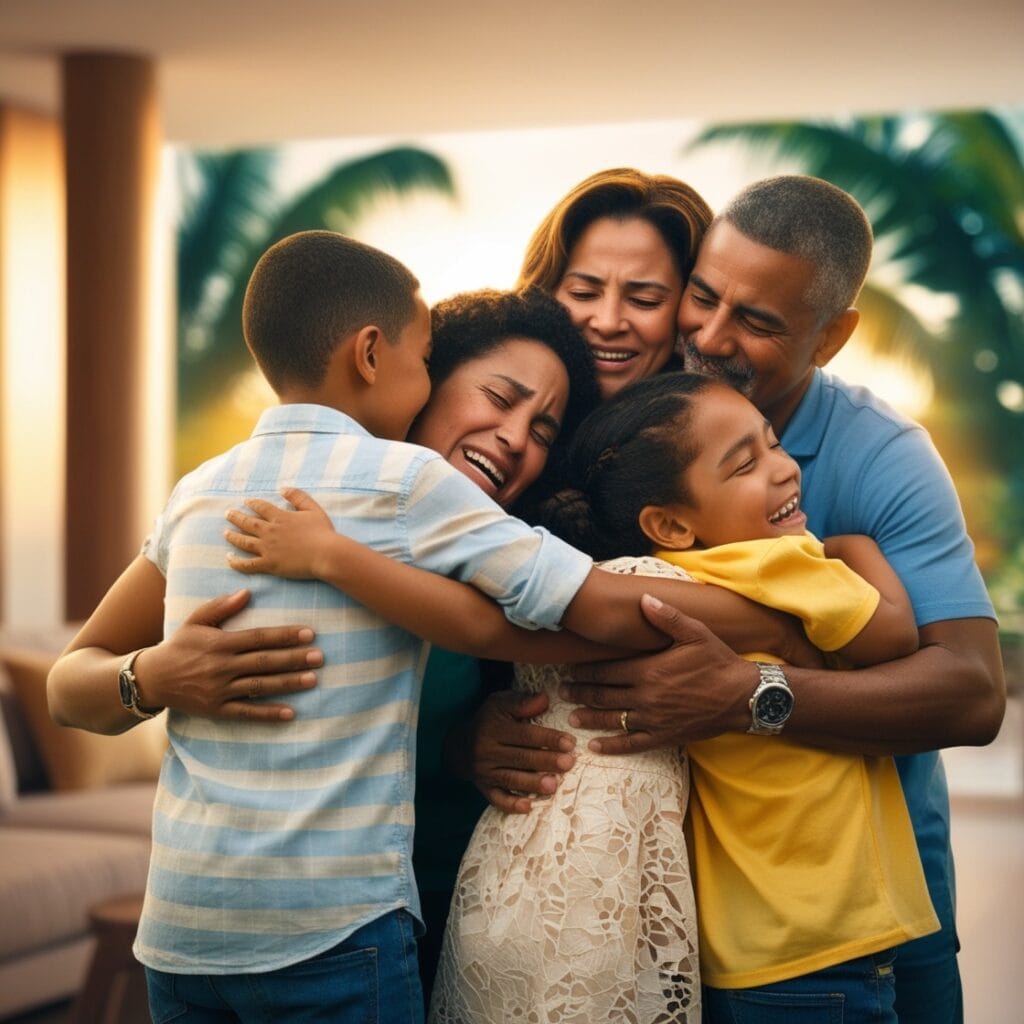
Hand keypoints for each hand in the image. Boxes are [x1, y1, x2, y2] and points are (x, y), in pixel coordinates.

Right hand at [134, 589, 322, 721]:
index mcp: (220, 643)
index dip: (285, 636)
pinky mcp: (218, 709)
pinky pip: (246, 712)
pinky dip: (268, 713)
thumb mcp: (196, 620)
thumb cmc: (179, 645)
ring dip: (288, 683)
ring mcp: (220, 690)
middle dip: (294, 659)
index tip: (309, 633)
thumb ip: (221, 606)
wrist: (152, 679)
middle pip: (264, 662)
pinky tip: (290, 713)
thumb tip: (247, 592)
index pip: (259, 638)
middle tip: (319, 657)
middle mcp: (222, 667)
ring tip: (313, 679)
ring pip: (260, 686)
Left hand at [224, 487, 334, 578]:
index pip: (261, 507)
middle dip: (236, 517)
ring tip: (225, 533)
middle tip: (227, 513)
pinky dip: (236, 562)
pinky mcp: (269, 565)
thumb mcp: (313, 509)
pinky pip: (247, 564)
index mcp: (280, 517)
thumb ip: (298, 497)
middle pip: (247, 522)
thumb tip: (283, 488)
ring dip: (233, 536)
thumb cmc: (323, 532)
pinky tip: (229, 558)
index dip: (252, 503)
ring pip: (243, 541)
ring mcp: (267, 549)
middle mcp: (270, 531)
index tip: (246, 502)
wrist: (326, 554)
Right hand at [450, 690, 576, 813]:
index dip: (548, 738)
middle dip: (546, 761)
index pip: (524, 734)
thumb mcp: (501, 704)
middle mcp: (487, 751)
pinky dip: (512, 804)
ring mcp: (485, 772)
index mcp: (494, 728)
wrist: (460, 745)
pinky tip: (528, 807)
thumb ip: (522, 702)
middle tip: (568, 763)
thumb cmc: (489, 721)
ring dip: (533, 783)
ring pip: (511, 779)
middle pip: (521, 757)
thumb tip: (545, 699)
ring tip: (554, 785)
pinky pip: (497, 799)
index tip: (570, 742)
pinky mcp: (484, 788)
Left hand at [561, 594, 757, 754]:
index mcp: (649, 670)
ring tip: (572, 716)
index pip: (607, 670)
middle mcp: (646, 696)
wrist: (742, 696)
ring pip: (612, 720)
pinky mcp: (665, 736)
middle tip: (561, 692)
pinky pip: (632, 743)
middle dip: (580, 693)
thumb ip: (666, 617)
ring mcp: (654, 719)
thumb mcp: (694, 633)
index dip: (585, 671)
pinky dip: (612, 746)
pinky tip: (596, 747)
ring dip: (589, 717)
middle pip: (604, 695)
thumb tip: (644, 599)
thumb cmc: (717, 661)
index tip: (569, 670)